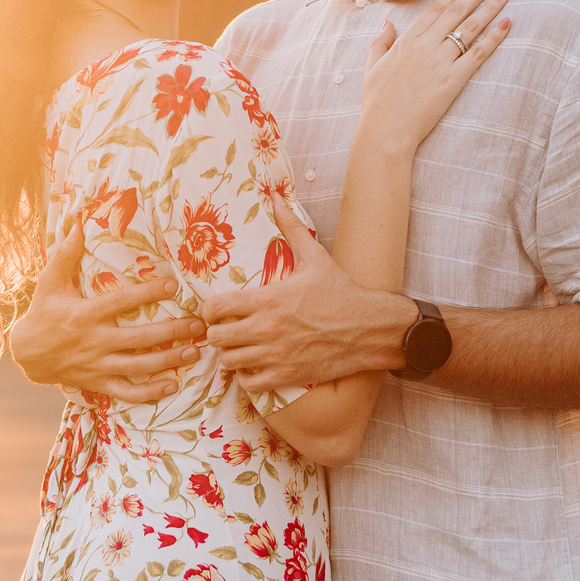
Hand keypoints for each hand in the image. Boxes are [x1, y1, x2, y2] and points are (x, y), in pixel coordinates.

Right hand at [9, 217, 205, 400]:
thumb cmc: (43, 312)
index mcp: (85, 314)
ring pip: (138, 366)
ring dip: (168, 361)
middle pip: (139, 338)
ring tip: (194, 352)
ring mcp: (98, 365)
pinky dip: (150, 393)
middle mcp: (95, 341)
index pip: (122, 301)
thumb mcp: (49, 281)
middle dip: (172, 331)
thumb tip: (78, 223)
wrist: (27, 354)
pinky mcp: (98, 383)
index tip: (174, 284)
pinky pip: (127, 392)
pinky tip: (172, 387)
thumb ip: (65, 253)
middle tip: (199, 325)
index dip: (148, 292)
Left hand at [203, 198, 411, 388]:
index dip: (209, 310)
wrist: (370, 327)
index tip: (216, 309)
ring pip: (229, 362)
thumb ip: (290, 226)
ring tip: (239, 346)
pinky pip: (250, 384)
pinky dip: (247, 376)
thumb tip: (276, 196)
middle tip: (226, 328)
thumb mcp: (314, 256)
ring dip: (230, 354)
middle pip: (216, 338)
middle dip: (217, 333)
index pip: (216, 308)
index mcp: (267, 299)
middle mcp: (267, 329)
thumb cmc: (340, 291)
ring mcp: (276, 355)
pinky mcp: (288, 376)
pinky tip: (255, 364)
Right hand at [355, 0, 509, 155]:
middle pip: (456, 12)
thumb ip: (381, 42)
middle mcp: (425, 46)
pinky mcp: (453, 80)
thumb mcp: (372, 67)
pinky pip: (478, 53)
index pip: (435, 8)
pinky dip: (494, 37)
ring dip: (489, 7)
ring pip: (470, 28)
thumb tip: (388, 24)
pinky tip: (507, 23)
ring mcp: (440, 62)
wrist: (385, 130)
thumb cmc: (378, 102)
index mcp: (406, 40)